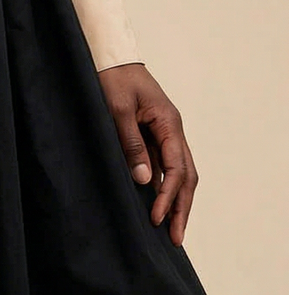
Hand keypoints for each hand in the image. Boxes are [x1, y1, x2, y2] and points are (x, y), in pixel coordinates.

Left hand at [96, 62, 198, 245]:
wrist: (108, 56)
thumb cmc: (113, 78)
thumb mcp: (118, 109)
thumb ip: (131, 143)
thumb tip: (145, 180)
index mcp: (169, 123)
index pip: (177, 169)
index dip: (168, 197)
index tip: (157, 219)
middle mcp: (171, 130)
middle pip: (185, 175)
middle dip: (181, 207)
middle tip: (175, 238)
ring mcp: (163, 133)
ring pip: (177, 172)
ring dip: (174, 199)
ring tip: (170, 228)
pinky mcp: (151, 134)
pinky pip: (162, 165)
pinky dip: (162, 186)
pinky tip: (155, 203)